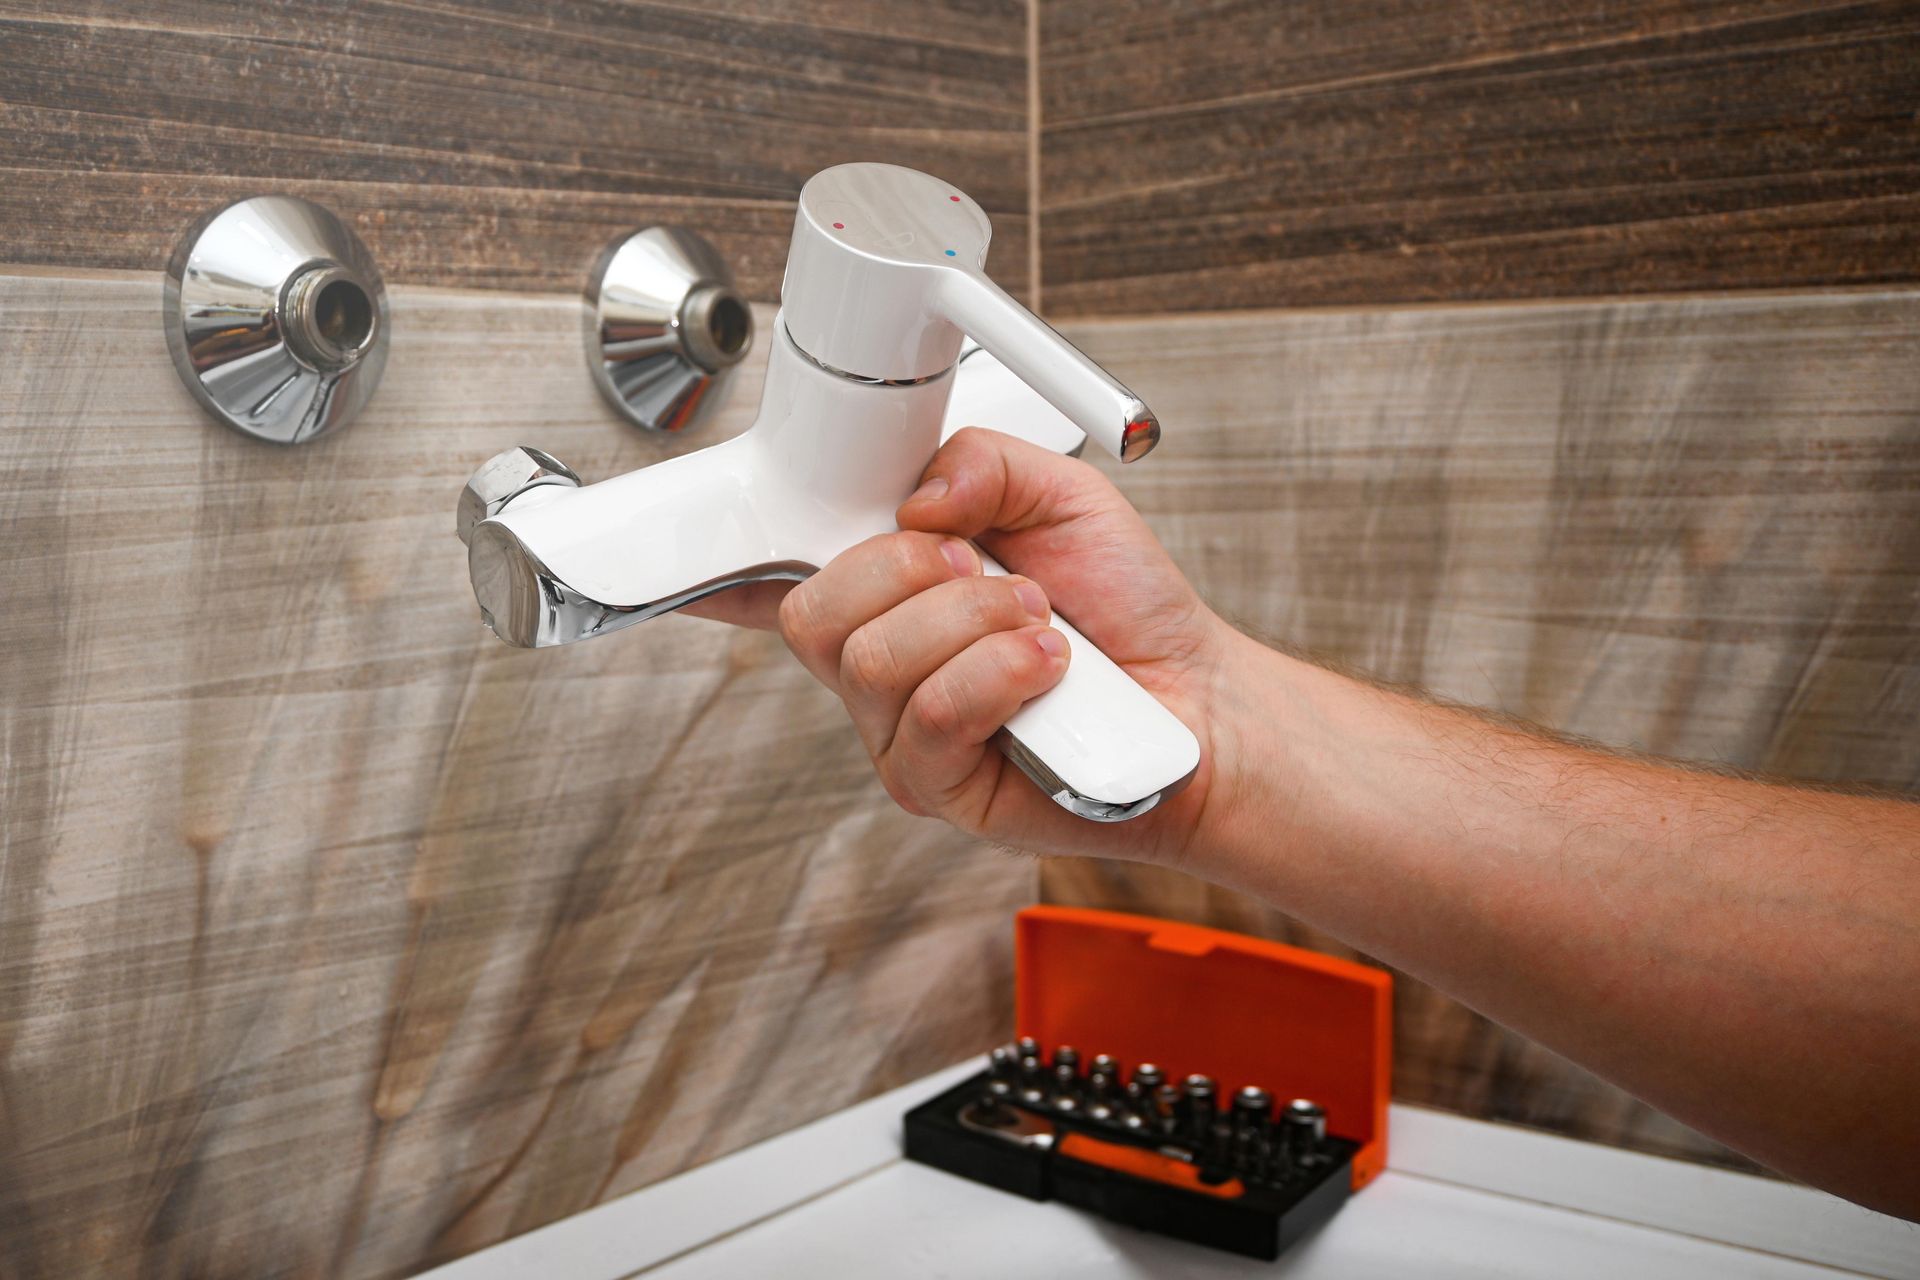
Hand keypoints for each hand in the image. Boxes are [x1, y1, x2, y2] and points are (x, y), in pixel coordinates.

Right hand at [688, 427, 1252, 864]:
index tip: (686, 559)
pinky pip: (931, 716)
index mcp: (891, 593)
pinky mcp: (937, 787)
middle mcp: (880, 667)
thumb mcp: (1062, 497)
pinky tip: (1046, 668)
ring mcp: (900, 733)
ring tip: (1039, 623)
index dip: (719, 575)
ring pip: (871, 661)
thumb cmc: (1126, 611)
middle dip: (906, 569)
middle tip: (984, 569)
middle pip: (810, 615)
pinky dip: (1000, 672)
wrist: (1197, 699)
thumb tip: (916, 497)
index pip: (776, 584)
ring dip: (975, 620)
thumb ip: (984, 462)